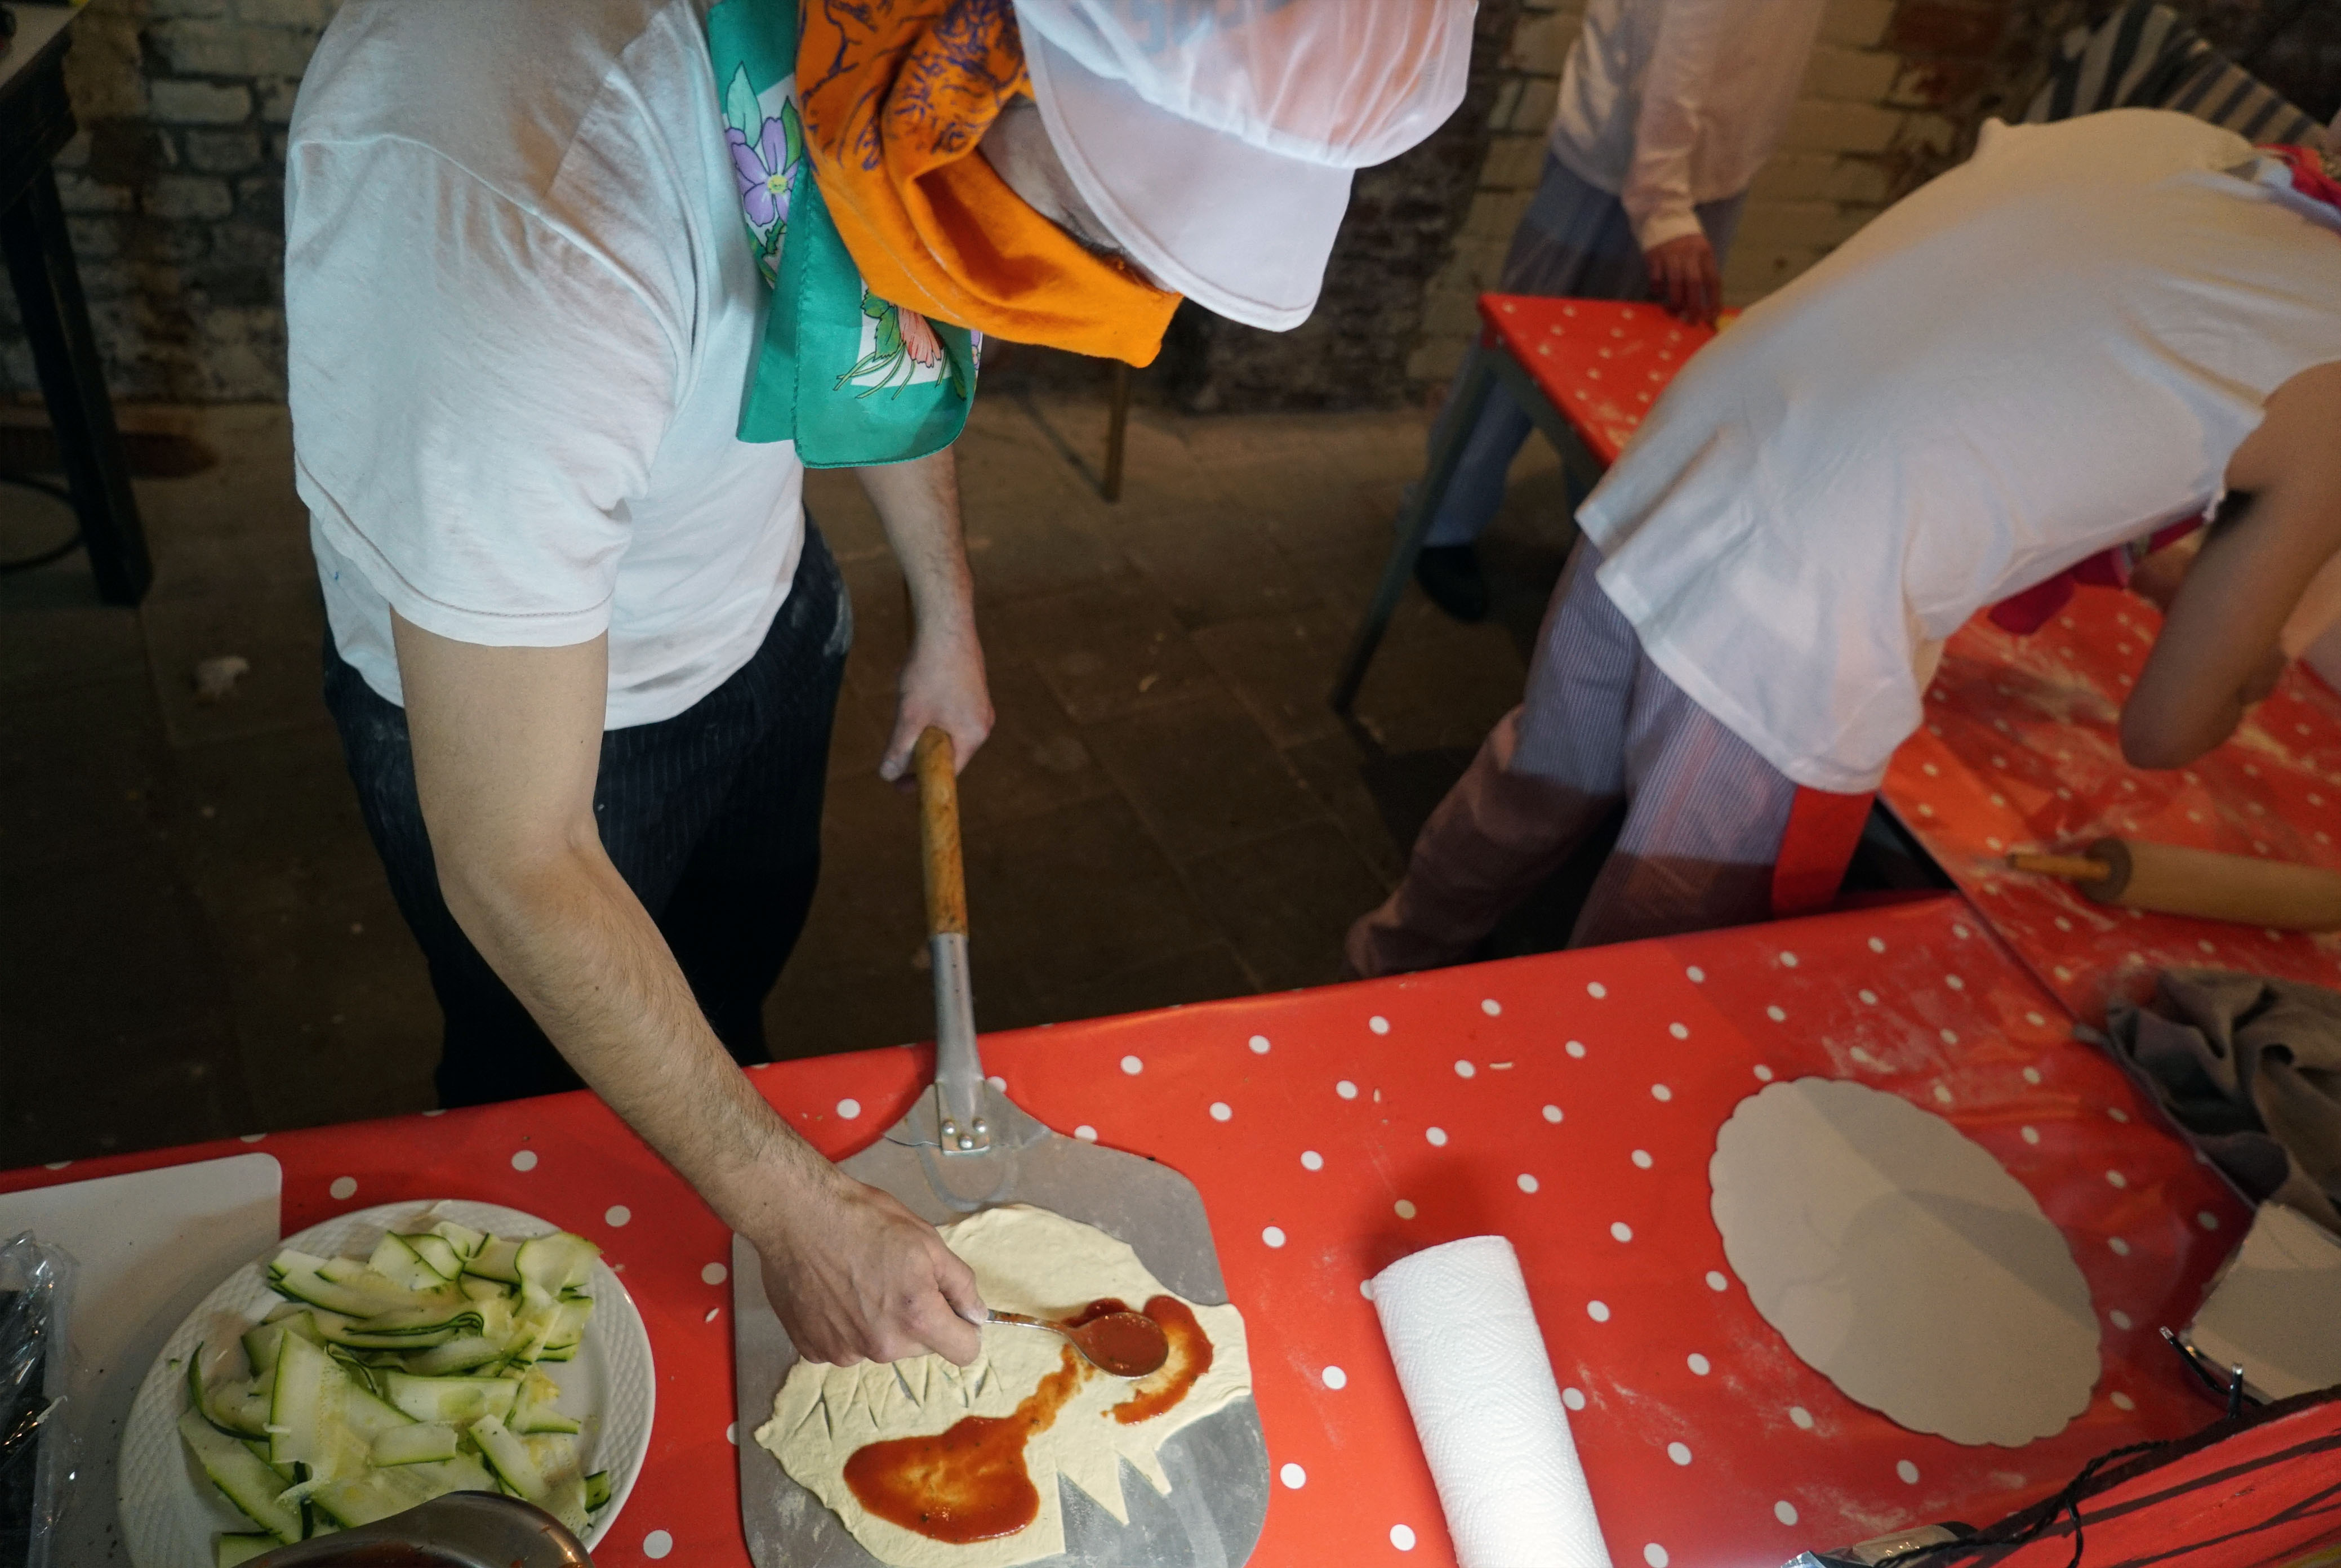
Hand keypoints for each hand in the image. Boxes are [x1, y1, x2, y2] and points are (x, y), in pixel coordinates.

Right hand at [754, 1174, 985, 1364]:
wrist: (798, 1215)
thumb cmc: (864, 1219)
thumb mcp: (927, 1240)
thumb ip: (960, 1284)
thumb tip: (977, 1316)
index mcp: (918, 1319)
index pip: (963, 1352)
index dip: (963, 1328)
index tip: (951, 1308)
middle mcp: (882, 1347)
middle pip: (920, 1346)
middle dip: (917, 1318)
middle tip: (895, 1277)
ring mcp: (844, 1352)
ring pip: (881, 1346)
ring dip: (879, 1323)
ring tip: (859, 1280)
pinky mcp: (813, 1349)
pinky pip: (845, 1345)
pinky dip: (844, 1326)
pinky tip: (833, 1292)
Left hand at [880, 617, 992, 783]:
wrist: (945, 624)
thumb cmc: (929, 671)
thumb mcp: (909, 716)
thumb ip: (899, 748)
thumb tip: (888, 775)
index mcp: (973, 735)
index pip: (948, 772)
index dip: (921, 782)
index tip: (899, 787)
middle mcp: (983, 723)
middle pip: (949, 753)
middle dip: (921, 754)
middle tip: (895, 754)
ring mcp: (980, 705)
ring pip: (948, 731)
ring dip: (925, 731)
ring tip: (905, 712)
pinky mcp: (973, 689)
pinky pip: (951, 713)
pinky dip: (931, 713)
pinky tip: (916, 692)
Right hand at [1644, 234, 1719, 324]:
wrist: (1663, 217)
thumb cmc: (1685, 242)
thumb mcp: (1699, 252)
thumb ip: (1702, 272)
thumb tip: (1706, 304)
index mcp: (1705, 253)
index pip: (1713, 280)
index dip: (1714, 300)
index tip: (1711, 316)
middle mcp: (1689, 253)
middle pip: (1695, 283)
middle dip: (1695, 305)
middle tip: (1693, 321)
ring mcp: (1671, 254)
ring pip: (1676, 281)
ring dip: (1676, 300)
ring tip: (1676, 311)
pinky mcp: (1654, 255)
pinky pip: (1656, 277)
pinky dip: (1657, 289)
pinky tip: (1658, 293)